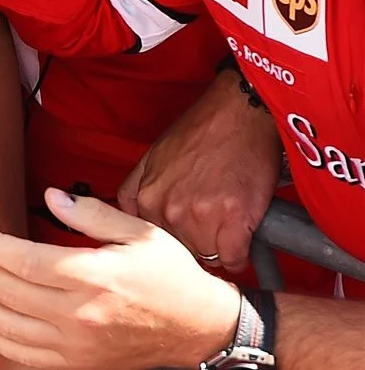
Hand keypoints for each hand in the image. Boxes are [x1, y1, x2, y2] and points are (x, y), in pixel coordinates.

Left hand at [0, 189, 241, 369]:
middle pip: (7, 291)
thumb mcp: (140, 232)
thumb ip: (91, 213)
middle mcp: (81, 315)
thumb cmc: (171, 277)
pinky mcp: (79, 364)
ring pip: (7, 326)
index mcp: (94, 278)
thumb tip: (50, 197)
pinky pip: (25, 355)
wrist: (200, 328)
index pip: (23, 261)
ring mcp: (78, 345)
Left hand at [117, 68, 280, 272]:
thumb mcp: (154, 156)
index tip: (188, 231)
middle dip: (198, 240)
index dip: (176, 237)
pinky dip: (241, 253)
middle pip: (183, 250)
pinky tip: (243, 235)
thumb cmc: (202, 130)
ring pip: (209, 256)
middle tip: (214, 221)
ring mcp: (200, 216)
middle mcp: (168, 209)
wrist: (240, 113)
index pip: (156, 241)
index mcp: (147, 197)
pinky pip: (234, 260)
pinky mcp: (234, 221)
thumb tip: (129, 213)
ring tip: (230, 221)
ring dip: (221, 246)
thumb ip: (138, 188)